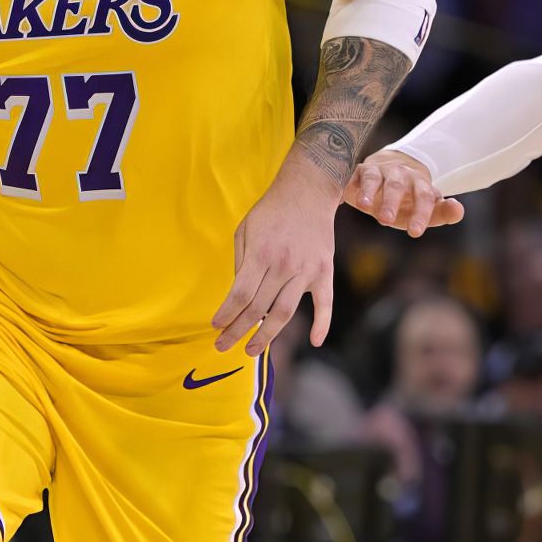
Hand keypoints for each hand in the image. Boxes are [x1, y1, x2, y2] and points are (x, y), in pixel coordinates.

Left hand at [212, 162, 337, 355]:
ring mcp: (306, 270)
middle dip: (238, 331)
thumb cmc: (271, 210)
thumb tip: (239, 295)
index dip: (226, 315)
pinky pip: (325, 303)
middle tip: (224, 345)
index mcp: (261, 253)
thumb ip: (241, 262)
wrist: (308, 190)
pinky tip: (315, 341)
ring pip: (285, 312)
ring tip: (251, 351)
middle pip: (259, 309)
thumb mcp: (245, 229)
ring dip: (267, 336)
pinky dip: (322, 324)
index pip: (240, 295)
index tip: (216, 327)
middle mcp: (284, 265)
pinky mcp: (324, 271)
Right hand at [344, 150, 464, 236]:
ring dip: (369, 191)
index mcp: (420, 184)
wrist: (390, 166)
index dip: (420, 214)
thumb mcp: (425, 208)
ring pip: (375, 179)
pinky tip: (348, 197)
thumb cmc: (409, 198)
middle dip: (391, 202)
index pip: (423, 198)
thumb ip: (442, 213)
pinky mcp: (362, 170)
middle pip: (397, 187)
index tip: (415, 232)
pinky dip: (353, 185)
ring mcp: (380, 171)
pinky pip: (357, 175)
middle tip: (386, 220)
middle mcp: (400, 175)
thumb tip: (459, 210)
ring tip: (364, 206)